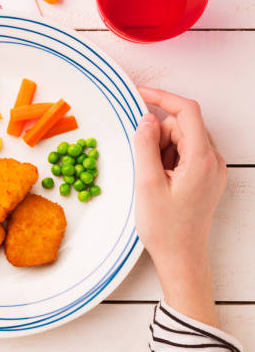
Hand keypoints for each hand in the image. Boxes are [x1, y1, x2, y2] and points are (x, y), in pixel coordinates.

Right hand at [134, 87, 226, 326]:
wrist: (182, 257)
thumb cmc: (164, 227)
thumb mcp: (147, 184)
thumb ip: (145, 146)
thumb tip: (145, 118)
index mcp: (201, 159)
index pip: (186, 111)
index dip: (162, 97)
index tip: (138, 93)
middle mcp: (213, 160)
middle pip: (182, 125)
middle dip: (157, 135)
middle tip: (144, 164)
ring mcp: (211, 169)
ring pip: (182, 138)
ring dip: (161, 149)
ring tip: (152, 178)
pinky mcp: (206, 177)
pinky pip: (185, 153)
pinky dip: (168, 158)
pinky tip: (160, 180)